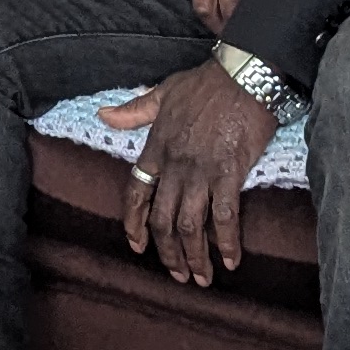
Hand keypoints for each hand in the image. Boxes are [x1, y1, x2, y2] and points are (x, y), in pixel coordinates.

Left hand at [120, 60, 269, 287]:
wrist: (246, 72)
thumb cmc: (207, 82)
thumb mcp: (163, 92)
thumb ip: (134, 110)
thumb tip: (103, 114)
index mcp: (157, 147)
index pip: (135, 192)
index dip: (134, 223)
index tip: (137, 246)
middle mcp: (175, 164)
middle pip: (162, 219)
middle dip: (167, 252)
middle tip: (177, 274)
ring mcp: (202, 170)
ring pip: (189, 224)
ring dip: (194, 255)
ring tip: (201, 277)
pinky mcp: (230, 172)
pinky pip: (225, 216)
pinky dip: (226, 241)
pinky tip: (230, 260)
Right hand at [162, 0, 286, 31]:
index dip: (291, 2)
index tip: (298, 18)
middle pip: (258, 0)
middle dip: (268, 21)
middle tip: (277, 38)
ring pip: (232, 10)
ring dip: (242, 29)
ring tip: (253, 43)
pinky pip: (205, 8)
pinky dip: (214, 24)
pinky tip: (223, 32)